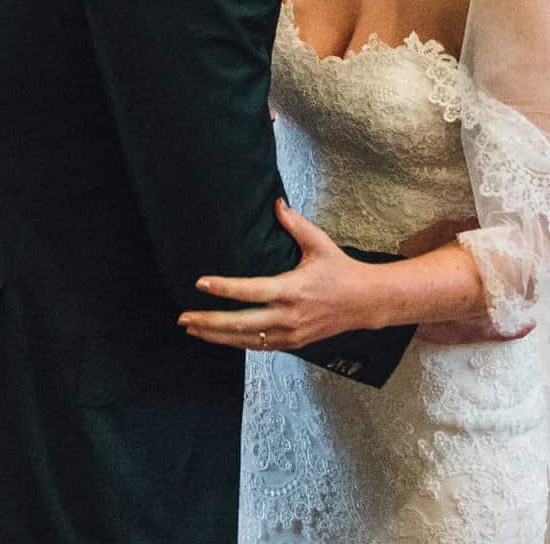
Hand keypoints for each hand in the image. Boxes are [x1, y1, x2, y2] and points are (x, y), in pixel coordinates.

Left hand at [178, 201, 376, 352]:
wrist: (365, 303)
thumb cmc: (340, 270)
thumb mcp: (320, 243)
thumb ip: (295, 224)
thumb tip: (276, 203)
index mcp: (292, 289)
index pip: (251, 291)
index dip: (225, 288)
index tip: (201, 283)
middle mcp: (288, 316)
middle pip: (241, 324)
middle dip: (209, 322)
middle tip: (183, 318)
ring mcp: (290, 334)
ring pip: (245, 340)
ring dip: (216, 336)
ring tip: (192, 328)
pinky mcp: (293, 343)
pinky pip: (258, 346)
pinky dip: (235, 342)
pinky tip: (217, 337)